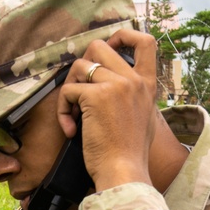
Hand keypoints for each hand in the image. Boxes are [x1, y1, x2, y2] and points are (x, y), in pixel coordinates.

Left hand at [56, 27, 157, 191]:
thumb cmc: (129, 154)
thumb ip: (133, 97)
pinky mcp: (96, 96)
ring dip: (70, 89)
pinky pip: (68, 90)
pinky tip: (71, 130)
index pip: (145, 41)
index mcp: (147, 84)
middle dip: (82, 66)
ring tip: (73, 116)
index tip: (110, 48)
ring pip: (80, 65)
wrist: (125, 173)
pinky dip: (62, 110)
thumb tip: (110, 85)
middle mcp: (134, 80)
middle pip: (99, 45)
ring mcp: (116, 85)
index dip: (122, 36)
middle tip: (79, 91)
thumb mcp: (142, 119)